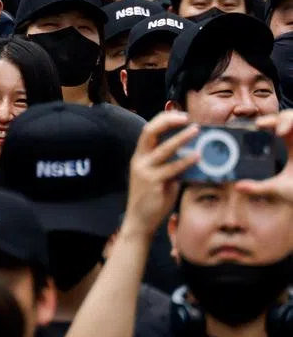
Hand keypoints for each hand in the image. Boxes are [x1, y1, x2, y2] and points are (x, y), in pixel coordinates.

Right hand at [125, 111, 197, 238]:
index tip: (181, 115)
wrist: (140, 220)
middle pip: (149, 132)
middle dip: (167, 121)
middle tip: (186, 117)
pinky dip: (185, 161)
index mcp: (140, 156)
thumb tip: (195, 154)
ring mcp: (145, 171)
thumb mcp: (160, 176)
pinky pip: (171, 168)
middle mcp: (140, 160)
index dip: (163, 120)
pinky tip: (197, 156)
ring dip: (181, 138)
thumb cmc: (153, 199)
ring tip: (196, 130)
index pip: (148, 130)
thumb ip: (172, 164)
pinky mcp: (153, 183)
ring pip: (163, 149)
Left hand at [235, 111, 292, 202]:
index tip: (257, 125)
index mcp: (290, 142)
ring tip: (280, 132)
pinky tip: (285, 133)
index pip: (277, 124)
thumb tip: (237, 187)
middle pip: (288, 117)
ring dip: (288, 120)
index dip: (268, 121)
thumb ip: (258, 187)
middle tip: (262, 126)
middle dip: (279, 118)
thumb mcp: (278, 188)